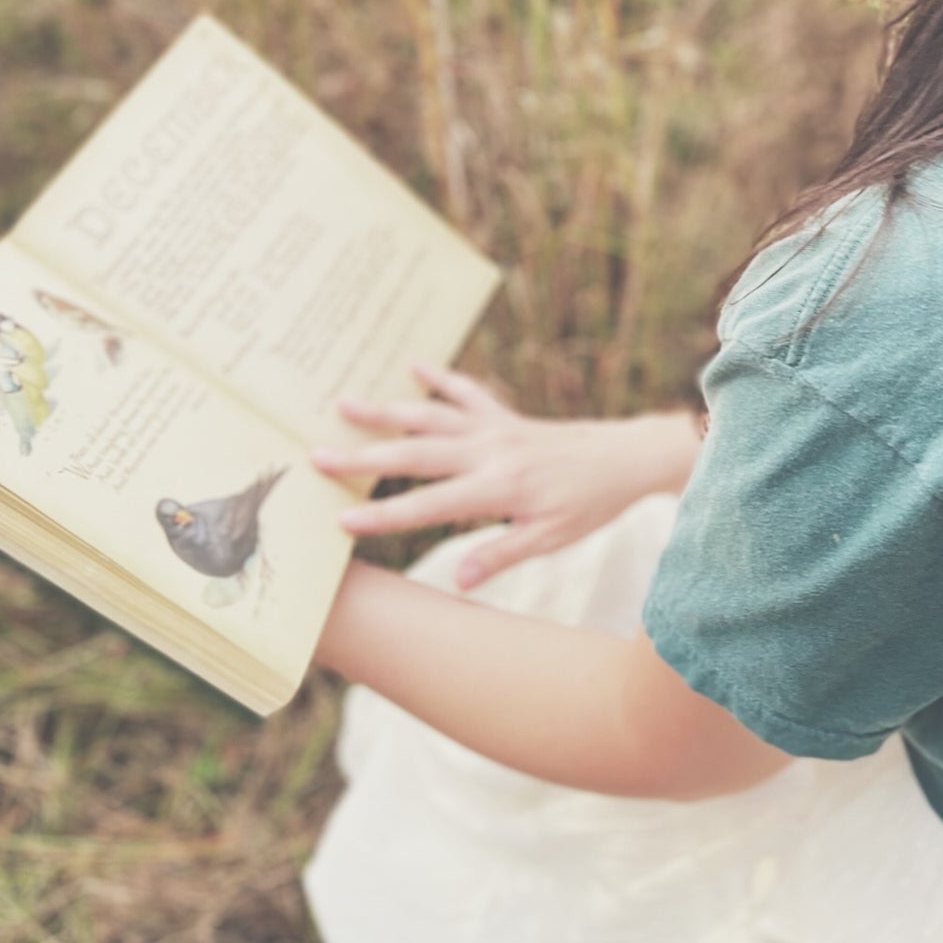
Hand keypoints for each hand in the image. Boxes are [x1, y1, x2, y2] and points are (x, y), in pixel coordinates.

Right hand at [310, 361, 700, 589]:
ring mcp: (495, 428)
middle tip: (316, 455)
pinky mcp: (505, 415)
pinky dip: (440, 378)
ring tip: (341, 402)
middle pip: (415, 455)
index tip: (340, 520)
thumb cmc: (590, 505)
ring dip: (386, 411)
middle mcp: (490, 452)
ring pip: (431, 417)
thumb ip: (501, 554)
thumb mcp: (551, 540)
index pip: (428, 507)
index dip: (383, 516)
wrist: (626, 459)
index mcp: (499, 489)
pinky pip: (468, 393)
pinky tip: (414, 363)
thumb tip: (455, 579)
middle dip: (363, 457)